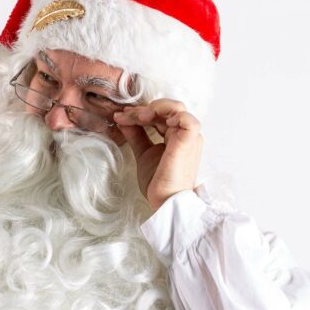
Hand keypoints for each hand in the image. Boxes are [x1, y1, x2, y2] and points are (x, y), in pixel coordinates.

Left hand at [112, 98, 203, 213]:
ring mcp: (188, 137)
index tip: (121, 115)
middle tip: (125, 115)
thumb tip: (123, 120)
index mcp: (175, 136)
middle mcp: (184, 134)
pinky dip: (174, 115)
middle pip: (165, 109)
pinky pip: (188, 120)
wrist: (165, 201)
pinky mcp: (188, 143)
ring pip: (176, 108)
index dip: (140, 112)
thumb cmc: (158, 182)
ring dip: (154, 108)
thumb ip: (136, 136)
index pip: (159, 114)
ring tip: (139, 117)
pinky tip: (157, 120)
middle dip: (142, 109)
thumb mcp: (143, 152)